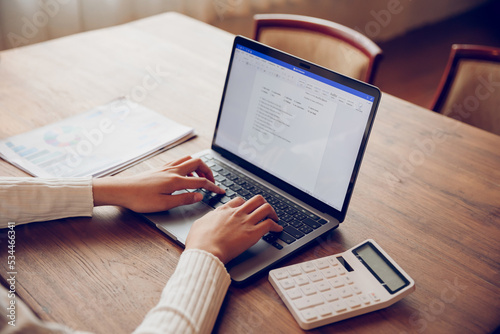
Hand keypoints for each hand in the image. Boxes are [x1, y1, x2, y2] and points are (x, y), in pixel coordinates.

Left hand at [92, 156, 223, 211]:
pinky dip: (188, 165)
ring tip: (200, 179)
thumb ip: (184, 199)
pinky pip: (179, 161)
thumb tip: (200, 196)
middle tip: (212, 182)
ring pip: (189, 160)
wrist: (122, 190)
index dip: (214, 187)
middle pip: (198, 163)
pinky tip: (184, 175)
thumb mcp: (164, 204)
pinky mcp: (160, 168)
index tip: (221, 192)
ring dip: (198, 167)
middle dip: (209, 171)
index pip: (201, 182)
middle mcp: (173, 171)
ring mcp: (166, 167)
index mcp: (176, 181)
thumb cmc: (140, 199)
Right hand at [185, 195, 282, 263]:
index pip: (239, 200)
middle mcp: (237, 213)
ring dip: (273, 213)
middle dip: (263, 204)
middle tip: (265, 211)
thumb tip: (208, 220)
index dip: (246, 204)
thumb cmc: (199, 241)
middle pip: (256, 199)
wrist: (206, 250)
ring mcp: (246, 222)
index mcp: (224, 210)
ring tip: (275, 219)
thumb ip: (208, 219)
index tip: (249, 209)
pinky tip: (278, 229)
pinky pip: (270, 224)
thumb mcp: (200, 224)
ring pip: (266, 208)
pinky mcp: (253, 233)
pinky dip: (276, 226)